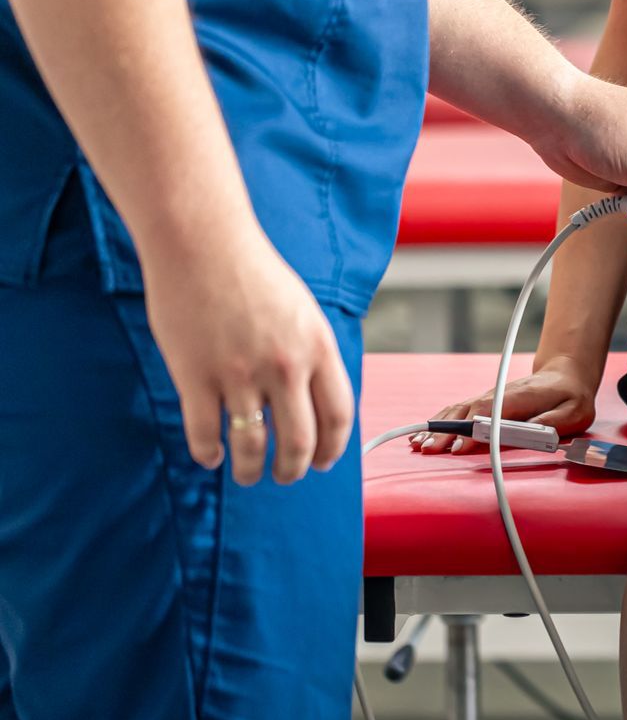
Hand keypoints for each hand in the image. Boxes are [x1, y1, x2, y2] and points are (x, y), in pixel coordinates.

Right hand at [143, 227, 353, 485]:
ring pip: (252, 446)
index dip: (333, 449)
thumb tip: (318, 398)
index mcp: (318, 348)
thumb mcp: (303, 311)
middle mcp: (284, 366)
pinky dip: (208, 454)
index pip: (339, 416)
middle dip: (294, 469)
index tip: (324, 463)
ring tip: (248, 475)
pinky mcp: (195, 375)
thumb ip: (313, 354)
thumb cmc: (253, 273)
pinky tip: (211, 457)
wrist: (202, 243)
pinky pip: (204, 433)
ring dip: (252, 471)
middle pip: (299, 441)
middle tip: (285, 476)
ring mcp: (239, 374)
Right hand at [412, 356, 599, 454]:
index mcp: (521, 397)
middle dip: (447, 431)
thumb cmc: (570, 398)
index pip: (492, 411)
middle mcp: (500, 395)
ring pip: (459, 410)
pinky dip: (440, 421)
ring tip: (420, 444)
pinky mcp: (485, 404)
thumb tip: (532, 434)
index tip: (459, 446)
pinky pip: (458, 411)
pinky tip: (425, 434)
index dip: (474, 428)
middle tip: (429, 449)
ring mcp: (489, 398)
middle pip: (468, 411)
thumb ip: (553, 423)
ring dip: (439, 426)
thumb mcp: (574, 412)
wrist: (564, 377)